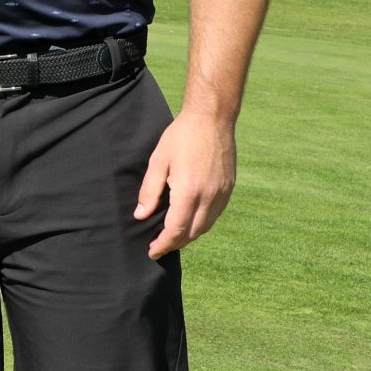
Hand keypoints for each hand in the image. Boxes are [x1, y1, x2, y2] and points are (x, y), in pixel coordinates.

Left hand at [137, 108, 236, 257]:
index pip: (176, 230)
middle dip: (175, 244)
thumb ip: (149, 191)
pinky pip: (215, 215)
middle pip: (192, 233)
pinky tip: (190, 222)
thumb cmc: (181, 137)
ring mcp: (222, 194)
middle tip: (159, 247)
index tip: (152, 251)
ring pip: (206, 226)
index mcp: (189, 191)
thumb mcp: (158, 161)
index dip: (163, 244)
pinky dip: (202, 224)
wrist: (212, 119)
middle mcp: (209, 197)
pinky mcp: (229, 189)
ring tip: (173, 238)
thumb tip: (141, 215)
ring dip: (189, 236)